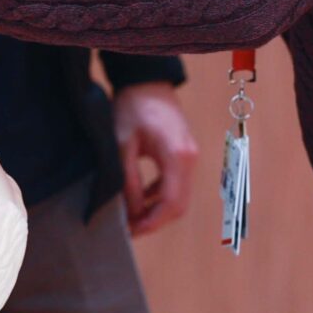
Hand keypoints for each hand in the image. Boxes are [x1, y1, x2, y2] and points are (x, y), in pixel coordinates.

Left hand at [112, 84, 199, 235]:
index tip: (130, 231)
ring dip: (156, 210)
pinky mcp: (184, 155)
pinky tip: (138, 199)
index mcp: (178, 156)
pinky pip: (175, 185)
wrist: (146, 81)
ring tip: (130, 217)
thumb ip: (128, 179)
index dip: (151, 222)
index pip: (170, 202)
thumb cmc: (132, 107)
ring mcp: (190, 157)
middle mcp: (190, 159)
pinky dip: (159, 196)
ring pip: (178, 197)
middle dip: (154, 221)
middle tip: (128, 229)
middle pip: (178, 205)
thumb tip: (130, 211)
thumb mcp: (122, 144)